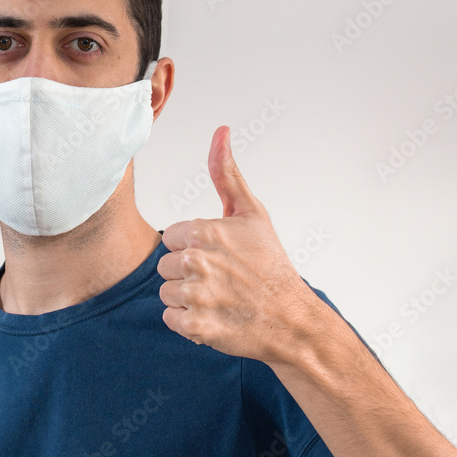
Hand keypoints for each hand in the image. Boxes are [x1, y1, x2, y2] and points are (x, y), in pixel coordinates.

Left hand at [157, 125, 317, 364]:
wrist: (292, 318)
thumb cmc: (269, 263)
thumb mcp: (251, 213)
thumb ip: (227, 173)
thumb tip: (221, 131)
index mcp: (205, 231)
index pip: (170, 238)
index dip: (192, 248)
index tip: (218, 256)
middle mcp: (198, 261)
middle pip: (165, 266)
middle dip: (187, 273)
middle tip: (220, 279)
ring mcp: (197, 295)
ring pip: (166, 292)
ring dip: (187, 298)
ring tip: (217, 298)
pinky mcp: (196, 326)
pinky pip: (170, 318)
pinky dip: (188, 322)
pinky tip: (213, 316)